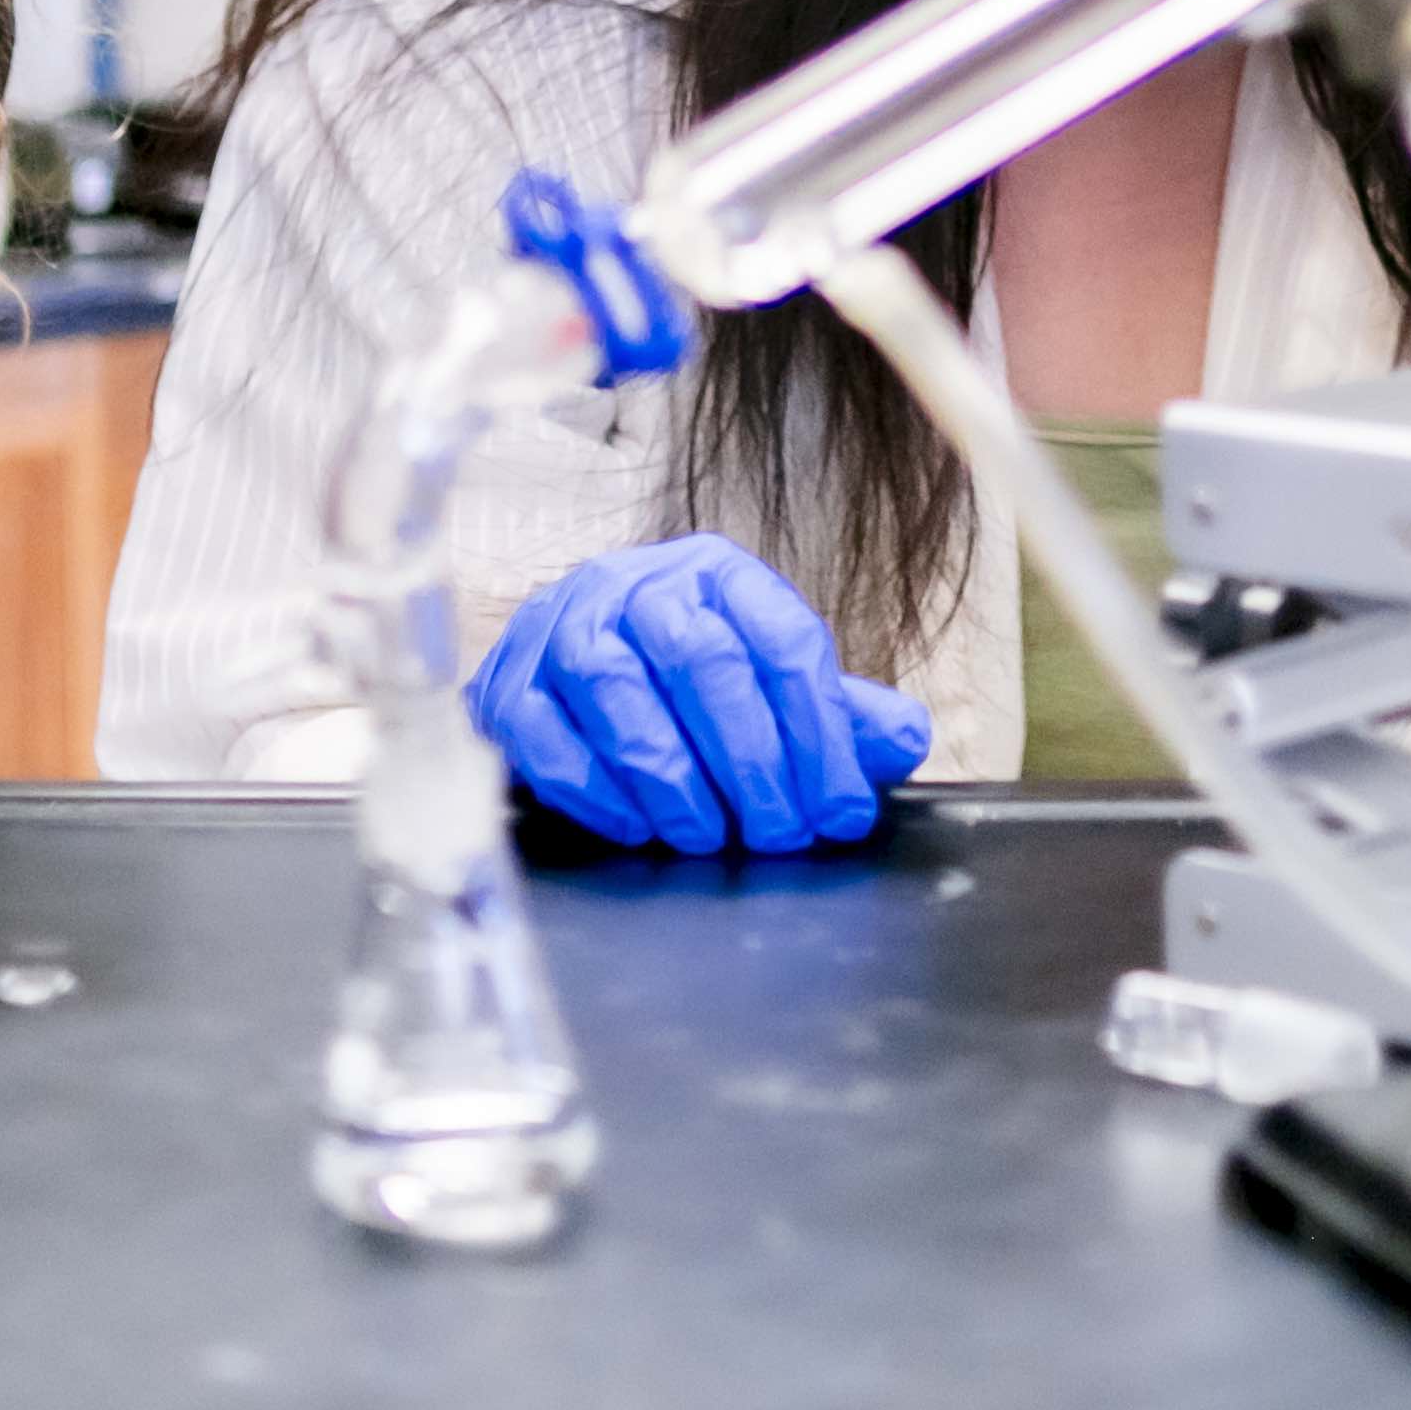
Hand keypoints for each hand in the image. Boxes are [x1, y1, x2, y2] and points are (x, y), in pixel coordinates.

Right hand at [467, 536, 933, 855]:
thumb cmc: (684, 684)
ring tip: (707, 837)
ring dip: (670, 776)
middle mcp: (633, 584)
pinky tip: (635, 827)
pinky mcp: (505, 682)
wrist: (569, 667)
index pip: (782, 640)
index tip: (842, 810)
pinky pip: (543, 733)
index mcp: (715, 572)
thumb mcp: (768, 686)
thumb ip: (838, 714)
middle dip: (750, 759)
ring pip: (616, 689)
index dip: (821, 731)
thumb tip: (905, 738)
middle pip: (702, 658)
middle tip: (779, 834)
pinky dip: (593, 787)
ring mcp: (559, 626)